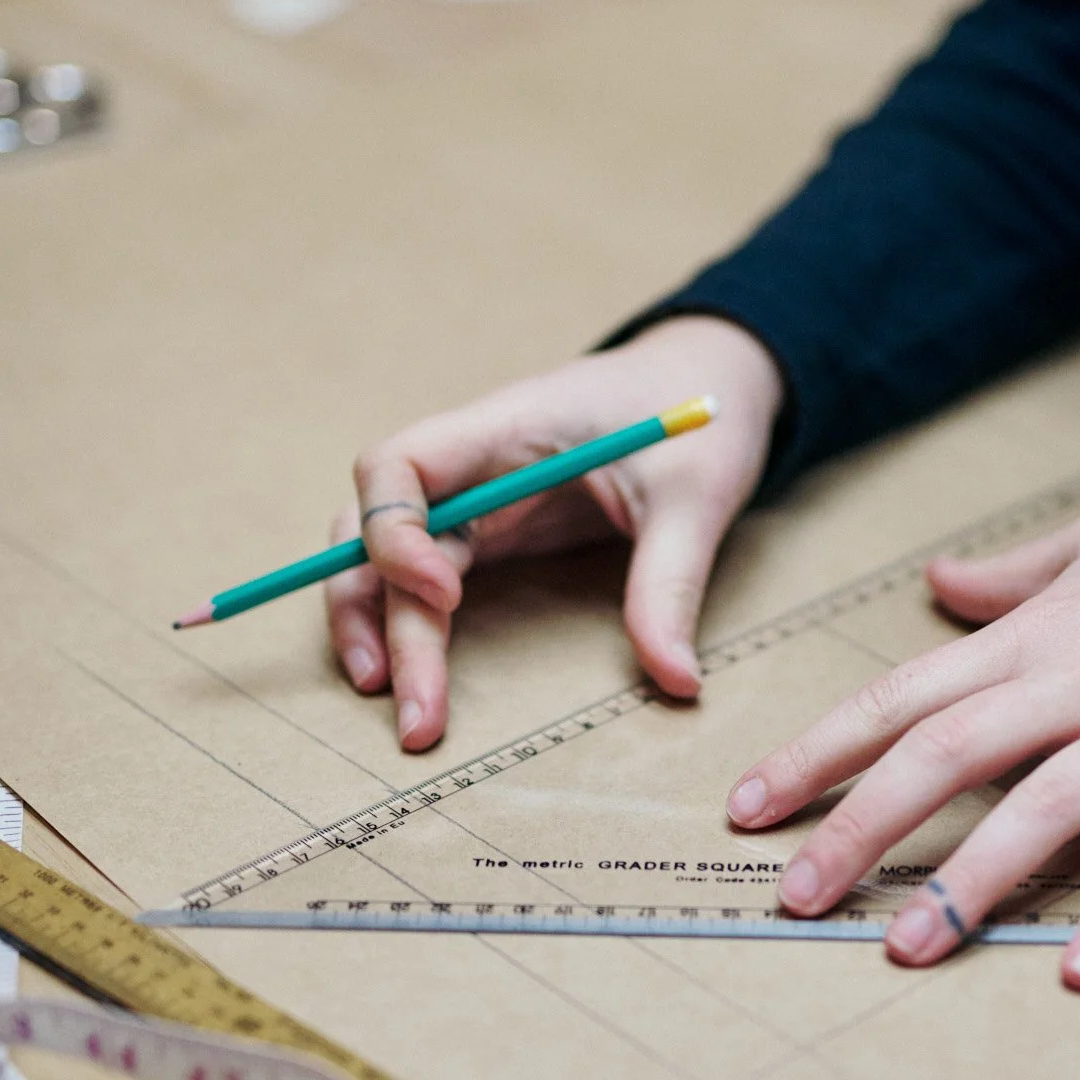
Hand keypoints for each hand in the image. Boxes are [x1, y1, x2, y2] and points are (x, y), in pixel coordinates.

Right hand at [327, 316, 782, 747]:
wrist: (706, 382)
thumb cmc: (693, 423)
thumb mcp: (694, 499)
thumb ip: (672, 584)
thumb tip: (678, 682)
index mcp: (508, 427)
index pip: (399, 462)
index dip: (394, 529)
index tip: (444, 592)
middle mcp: (471, 462)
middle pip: (375, 525)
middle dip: (374, 609)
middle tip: (399, 697)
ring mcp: (475, 497)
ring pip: (384, 553)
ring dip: (373, 619)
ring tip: (385, 695)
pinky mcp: (491, 529)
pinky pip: (423, 570)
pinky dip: (407, 617)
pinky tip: (409, 671)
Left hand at [726, 464, 1079, 989]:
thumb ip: (1008, 572)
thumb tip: (935, 585)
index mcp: (1037, 635)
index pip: (902, 696)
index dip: (819, 753)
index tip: (749, 805)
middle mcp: (1079, 681)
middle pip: (946, 754)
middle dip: (860, 826)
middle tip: (793, 894)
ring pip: (1040, 808)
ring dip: (967, 882)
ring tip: (902, 948)